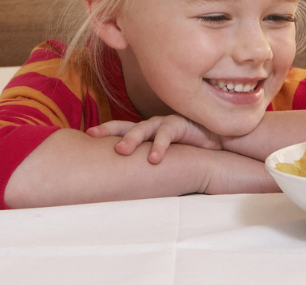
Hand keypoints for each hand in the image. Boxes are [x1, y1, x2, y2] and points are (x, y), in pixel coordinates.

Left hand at [86, 115, 222, 164]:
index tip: (86, 133)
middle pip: (127, 125)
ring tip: (122, 152)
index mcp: (146, 132)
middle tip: (93, 135)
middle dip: (110, 130)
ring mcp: (166, 123)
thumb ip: (148, 163)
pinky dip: (159, 146)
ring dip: (133, 138)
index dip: (105, 129)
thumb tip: (125, 183)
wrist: (219, 141)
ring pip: (145, 128)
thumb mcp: (165, 156)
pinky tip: (154, 159)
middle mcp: (153, 125)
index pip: (121, 128)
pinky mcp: (181, 124)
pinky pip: (167, 134)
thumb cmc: (190, 150)